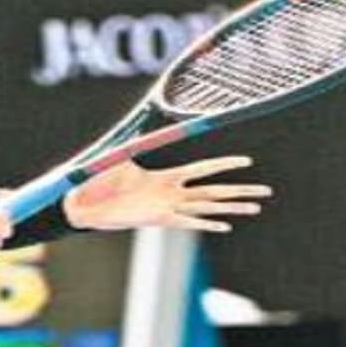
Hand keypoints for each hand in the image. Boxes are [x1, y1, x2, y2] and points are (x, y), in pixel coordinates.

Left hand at [63, 155, 270, 232]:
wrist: (79, 201)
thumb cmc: (96, 179)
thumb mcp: (118, 155)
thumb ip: (133, 141)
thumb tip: (141, 120)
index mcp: (164, 177)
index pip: (203, 169)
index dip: (224, 165)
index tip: (248, 161)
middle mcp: (170, 193)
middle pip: (214, 191)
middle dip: (240, 190)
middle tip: (266, 191)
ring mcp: (166, 208)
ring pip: (207, 208)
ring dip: (232, 208)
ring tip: (256, 208)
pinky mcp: (156, 220)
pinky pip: (188, 222)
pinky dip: (206, 224)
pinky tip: (226, 226)